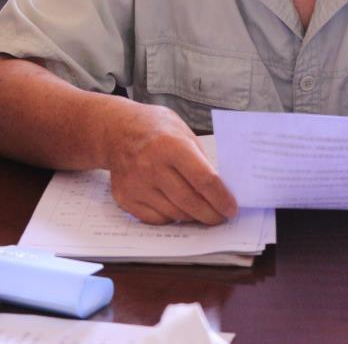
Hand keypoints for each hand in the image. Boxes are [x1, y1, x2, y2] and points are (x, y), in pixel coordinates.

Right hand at [105, 103, 236, 224]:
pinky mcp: (125, 197)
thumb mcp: (183, 132)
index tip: (231, 208)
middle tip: (221, 218)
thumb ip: (200, 159)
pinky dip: (171, 217)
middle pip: (190, 201)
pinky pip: (156, 219)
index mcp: (171, 145)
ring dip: (192, 217)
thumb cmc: (155, 129)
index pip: (204, 179)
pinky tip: (177, 209)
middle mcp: (152, 166)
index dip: (221, 198)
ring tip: (202, 213)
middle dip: (211, 214)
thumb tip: (219, 188)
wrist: (116, 131)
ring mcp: (136, 184)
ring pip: (174, 214)